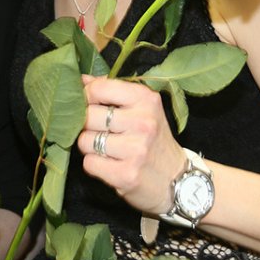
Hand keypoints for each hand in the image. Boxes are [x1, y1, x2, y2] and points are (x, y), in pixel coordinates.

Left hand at [76, 76, 184, 216]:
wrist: (178, 179)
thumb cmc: (154, 140)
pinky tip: (110, 164)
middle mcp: (142, 122)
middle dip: (87, 125)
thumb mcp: (143, 109)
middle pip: (88, 115)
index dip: (86, 96)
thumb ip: (112, 91)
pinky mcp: (126, 174)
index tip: (88, 104)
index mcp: (146, 100)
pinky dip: (94, 165)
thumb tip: (81, 79)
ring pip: (85, 140)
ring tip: (107, 149)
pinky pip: (89, 163)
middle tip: (100, 131)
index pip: (100, 88)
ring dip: (89, 146)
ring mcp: (135, 150)